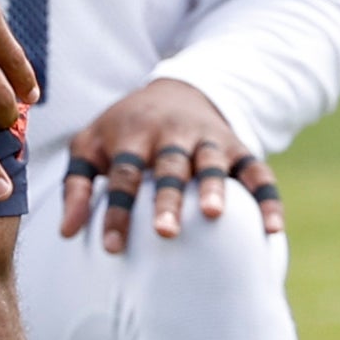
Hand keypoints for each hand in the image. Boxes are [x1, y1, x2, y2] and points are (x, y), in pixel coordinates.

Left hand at [61, 76, 277, 252]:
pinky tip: (272, 230)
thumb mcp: (91, 146)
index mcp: (133, 134)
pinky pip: (257, 171)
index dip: (118, 210)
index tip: (112, 248)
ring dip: (214, 187)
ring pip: (213, 162)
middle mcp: (172, 134)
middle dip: (168, 198)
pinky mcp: (238, 146)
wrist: (176, 91)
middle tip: (164, 232)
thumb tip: (67, 233)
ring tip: (214, 215)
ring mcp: (208, 138)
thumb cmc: (123, 131)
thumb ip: (77, 186)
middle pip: (170, 167)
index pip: (124, 174)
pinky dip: (267, 197)